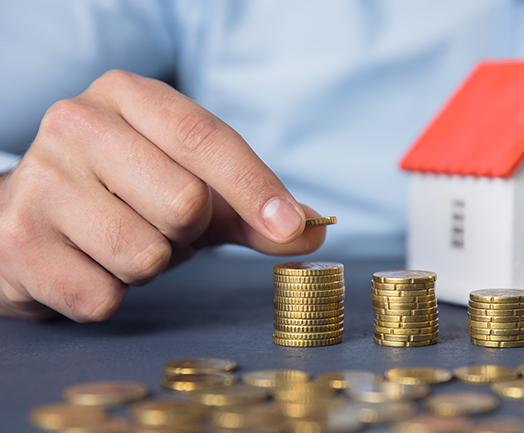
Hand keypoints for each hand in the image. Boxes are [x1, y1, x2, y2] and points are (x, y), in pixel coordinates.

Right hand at [0, 70, 324, 321]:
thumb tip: (314, 228)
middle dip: (189, 232)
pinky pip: (104, 297)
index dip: (255, 187)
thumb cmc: (124, 194)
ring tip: (122, 241)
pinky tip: (89, 265)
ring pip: (146, 256)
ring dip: (150, 266)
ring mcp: (40, 182)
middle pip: (184, 203)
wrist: (25, 220)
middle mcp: (76, 124)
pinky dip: (112, 294)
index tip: (292, 226)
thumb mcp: (192, 184)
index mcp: (127, 95)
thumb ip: (253, 207)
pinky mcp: (17, 244)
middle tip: (161, 224)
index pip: (205, 138)